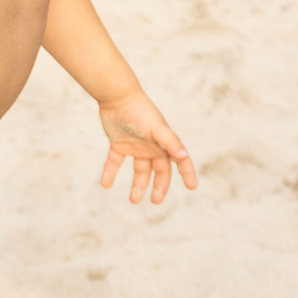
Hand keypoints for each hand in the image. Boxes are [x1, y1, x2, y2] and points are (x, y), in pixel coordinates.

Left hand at [98, 89, 196, 203]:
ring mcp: (135, 146)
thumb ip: (170, 142)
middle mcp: (151, 146)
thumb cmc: (140, 110)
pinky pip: (114, 162)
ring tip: (134, 200)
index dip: (187, 173)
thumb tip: (184, 157)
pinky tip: (105, 184)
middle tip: (155, 201)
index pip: (180, 161)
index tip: (192, 187)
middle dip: (159, 186)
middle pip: (159, 171)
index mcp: (164, 143)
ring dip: (137, 185)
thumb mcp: (157, 128)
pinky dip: (110, 173)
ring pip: (139, 170)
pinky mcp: (118, 144)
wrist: (117, 96)